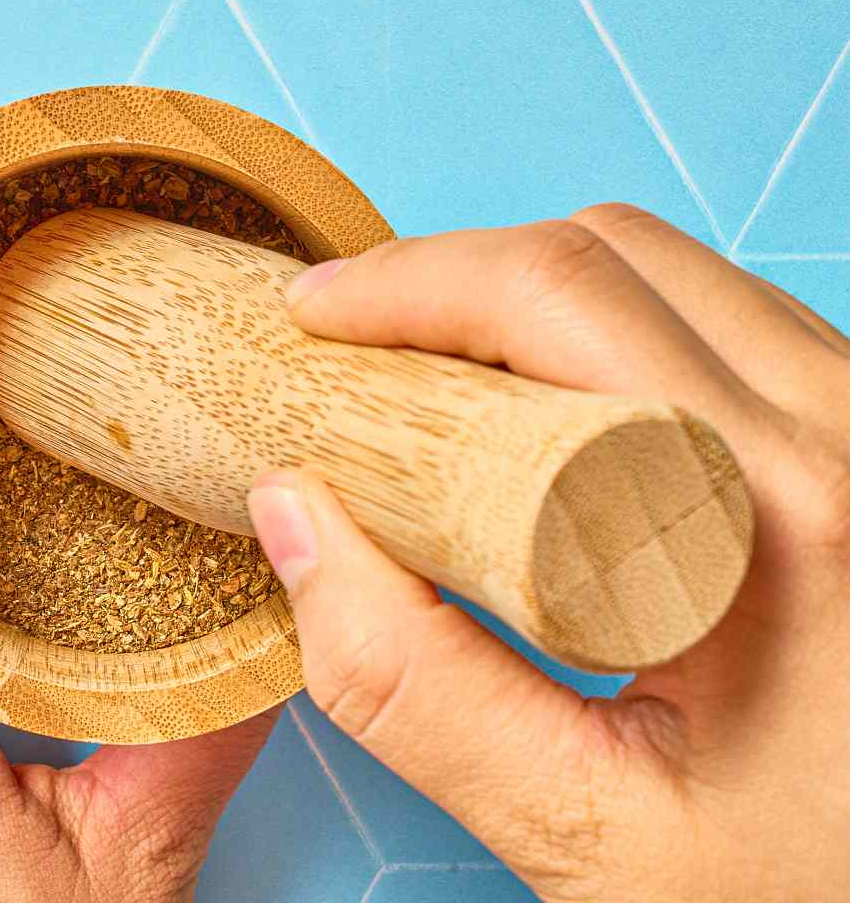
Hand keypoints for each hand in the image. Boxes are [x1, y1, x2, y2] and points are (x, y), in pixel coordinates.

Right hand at [249, 205, 849, 902]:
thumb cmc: (808, 896)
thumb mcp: (595, 837)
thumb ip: (416, 687)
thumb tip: (293, 512)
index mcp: (781, 505)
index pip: (560, 296)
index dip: (410, 283)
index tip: (310, 320)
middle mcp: (846, 426)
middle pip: (611, 249)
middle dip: (456, 273)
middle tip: (353, 345)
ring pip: (673, 266)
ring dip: (536, 289)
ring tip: (434, 370)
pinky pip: (727, 315)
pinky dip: (614, 321)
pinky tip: (545, 403)